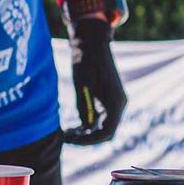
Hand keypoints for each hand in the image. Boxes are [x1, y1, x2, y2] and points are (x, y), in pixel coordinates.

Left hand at [61, 16, 125, 144]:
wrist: (91, 43)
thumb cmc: (86, 60)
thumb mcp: (82, 83)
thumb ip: (84, 105)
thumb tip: (85, 128)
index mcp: (115, 101)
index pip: (107, 132)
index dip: (90, 141)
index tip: (72, 141)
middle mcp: (118, 104)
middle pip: (105, 132)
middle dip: (86, 139)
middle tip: (65, 138)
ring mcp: (113, 103)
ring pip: (101, 127)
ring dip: (85, 134)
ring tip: (66, 134)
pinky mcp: (106, 101)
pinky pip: (99, 120)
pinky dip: (86, 126)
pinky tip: (72, 128)